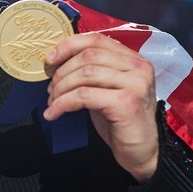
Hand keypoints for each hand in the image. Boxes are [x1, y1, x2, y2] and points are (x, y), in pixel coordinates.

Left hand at [44, 32, 158, 182]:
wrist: (142, 152)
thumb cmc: (121, 121)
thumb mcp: (106, 89)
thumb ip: (92, 71)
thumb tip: (57, 62)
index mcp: (133, 60)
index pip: (96, 39)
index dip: (68, 46)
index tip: (50, 60)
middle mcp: (138, 68)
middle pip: (88, 56)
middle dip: (61, 72)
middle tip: (51, 89)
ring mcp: (135, 84)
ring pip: (85, 74)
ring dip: (61, 89)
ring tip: (53, 102)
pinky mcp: (126, 103)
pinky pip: (84, 96)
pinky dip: (63, 103)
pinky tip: (54, 113)